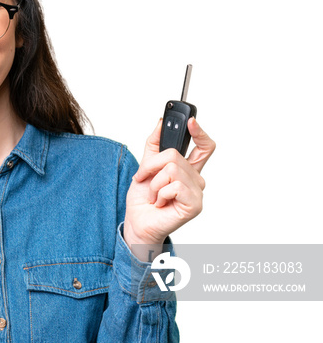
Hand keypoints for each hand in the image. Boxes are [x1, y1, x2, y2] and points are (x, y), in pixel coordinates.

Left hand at [124, 118, 215, 252]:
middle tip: (146, 179)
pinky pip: (174, 185)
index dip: (199, 132)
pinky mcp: (194, 204)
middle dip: (152, 165)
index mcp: (187, 169)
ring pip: (172, 169)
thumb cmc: (143, 199)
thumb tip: (160, 123)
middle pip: (175, 155)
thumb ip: (154, 145)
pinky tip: (161, 202)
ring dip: (155, 182)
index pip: (203, 147)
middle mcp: (195, 179)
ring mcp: (196, 191)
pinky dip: (160, 193)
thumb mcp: (145, 167)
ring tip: (155, 195)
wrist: (138, 222)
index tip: (191, 120)